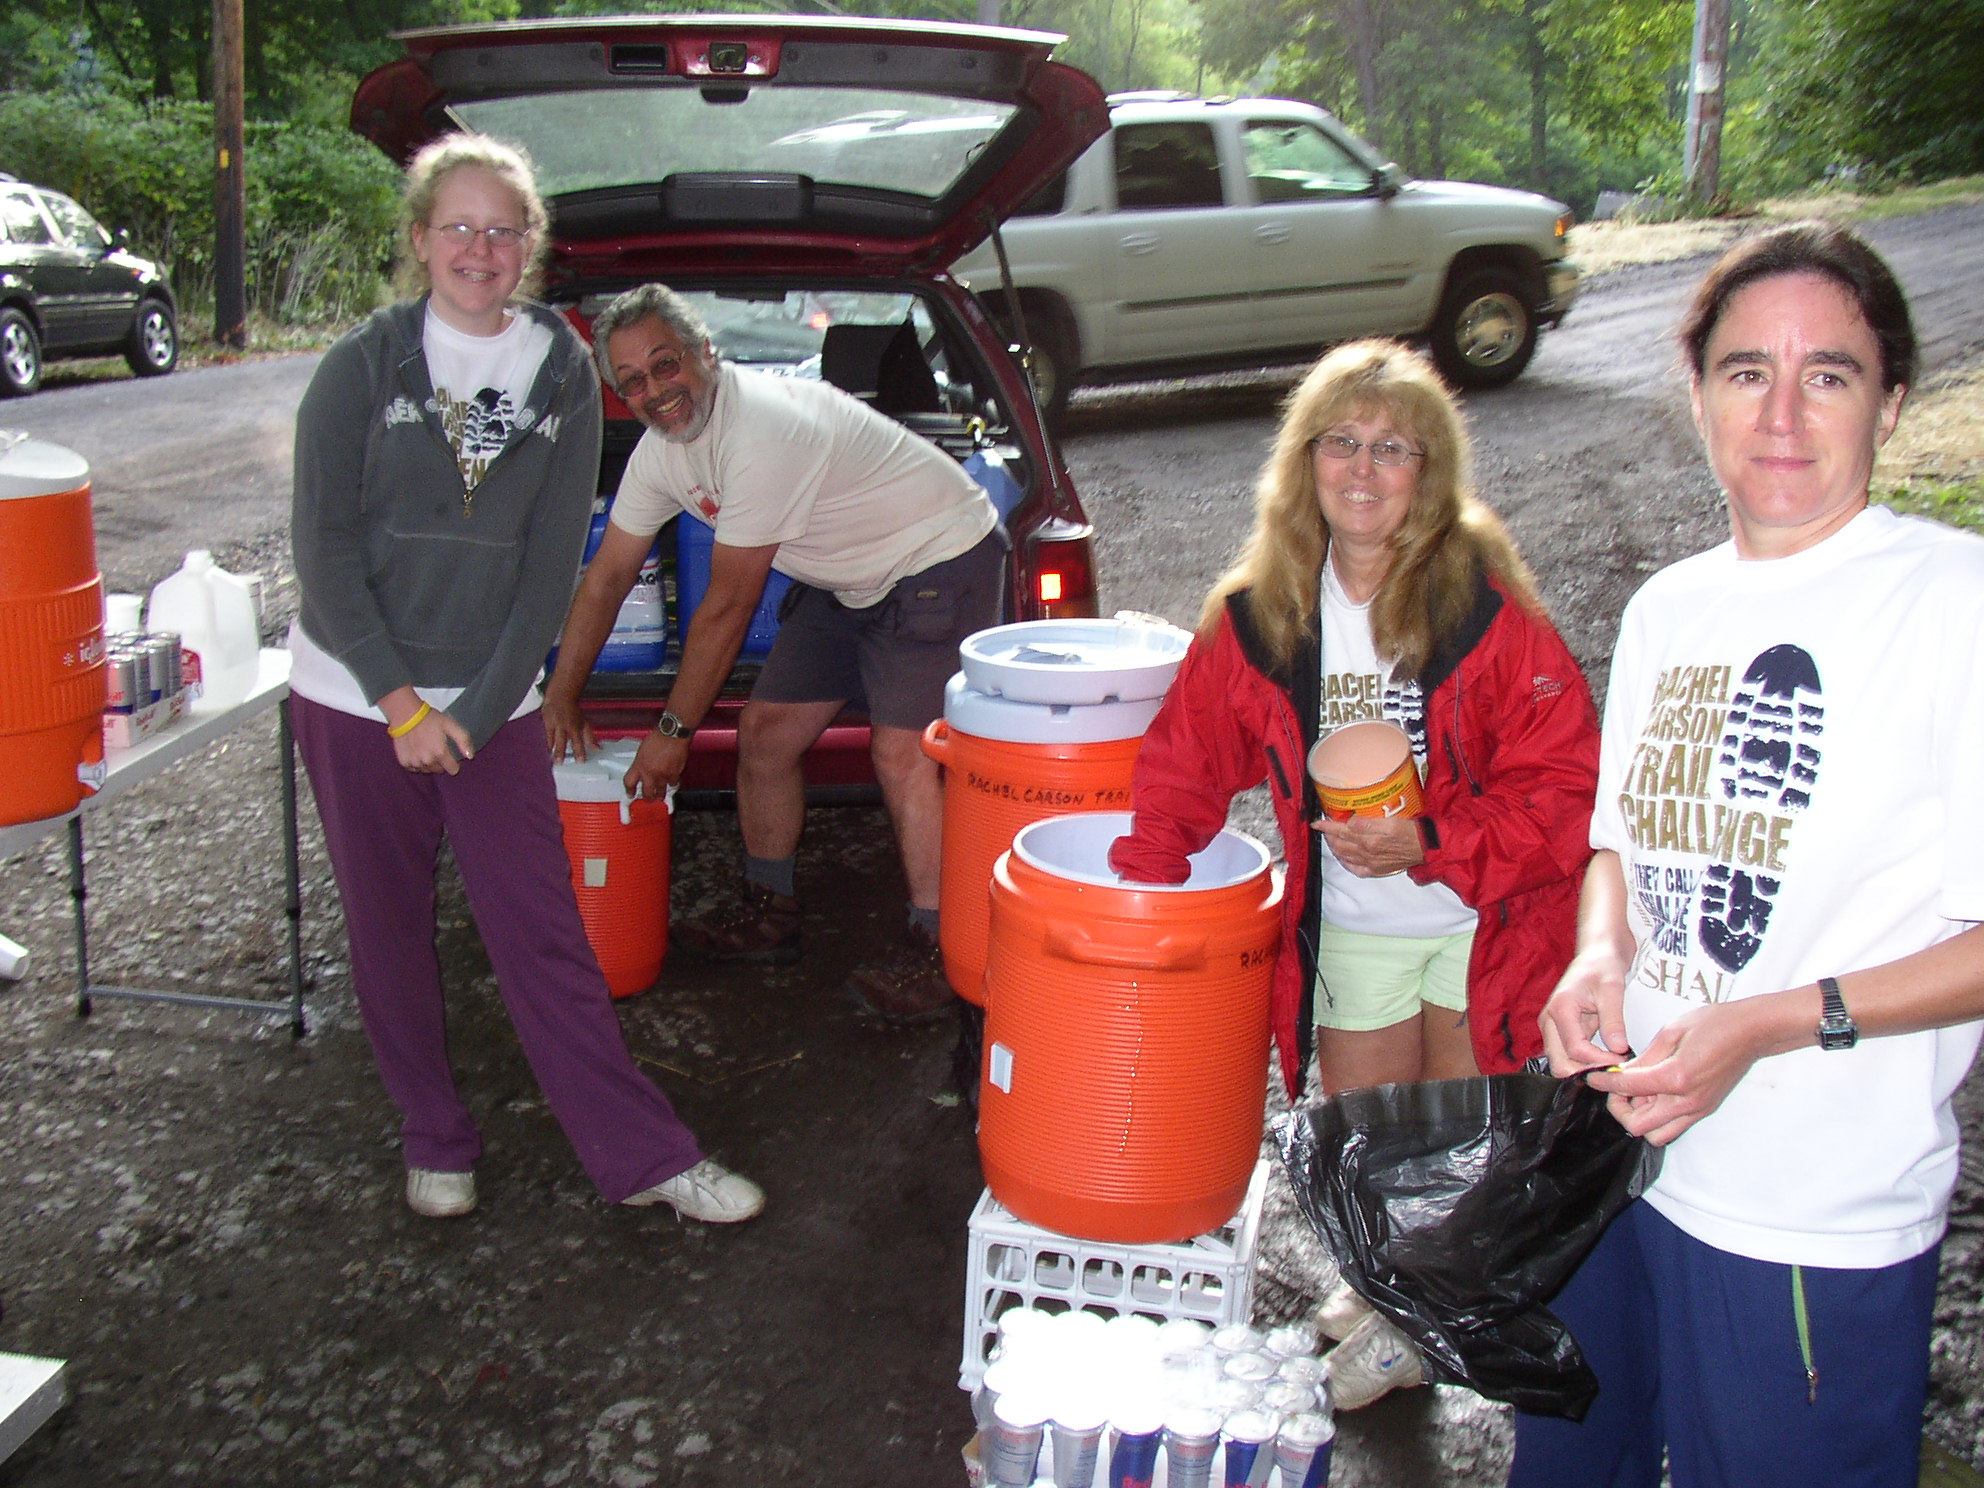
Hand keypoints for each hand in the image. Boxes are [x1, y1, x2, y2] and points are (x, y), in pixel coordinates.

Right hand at [392, 707, 473, 775]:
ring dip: (428, 762)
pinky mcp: (404, 762)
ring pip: (426, 770)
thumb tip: (470, 756)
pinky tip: (416, 750)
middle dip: (440, 762)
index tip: (450, 754)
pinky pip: (414, 768)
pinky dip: (416, 762)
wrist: (405, 714)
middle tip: (435, 747)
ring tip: (425, 748)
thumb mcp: (451, 725)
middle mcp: (427, 761)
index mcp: (440, 753)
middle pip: (439, 770)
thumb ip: (463, 740)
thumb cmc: (429, 719)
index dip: (453, 762)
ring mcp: (414, 762)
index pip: (453, 770)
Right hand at [542, 690, 596, 761]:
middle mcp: (563, 726)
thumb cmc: (572, 712)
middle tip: (559, 762)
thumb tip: (597, 748)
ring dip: (551, 750)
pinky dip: (546, 743)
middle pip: (562, 741)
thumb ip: (590, 737)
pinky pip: (545, 735)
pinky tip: (547, 751)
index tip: (580, 761)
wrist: (560, 698)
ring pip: (551, 739)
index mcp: (574, 726)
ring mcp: (553, 724)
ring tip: (551, 760)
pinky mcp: (545, 723)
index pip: (578, 742)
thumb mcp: (584, 723)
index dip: (579, 752)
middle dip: (560, 752)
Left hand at [625, 730, 688, 800]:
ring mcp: (662, 775)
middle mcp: (650, 773)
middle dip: (647, 798)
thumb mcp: (642, 750)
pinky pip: (673, 784)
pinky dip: (672, 783)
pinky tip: (671, 781)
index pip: (629, 783)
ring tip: (660, 794)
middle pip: (646, 793)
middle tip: (648, 798)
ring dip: (660, 794)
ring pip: (661, 792)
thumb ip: (641, 762)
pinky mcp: (674, 775)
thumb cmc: (658, 737)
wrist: (672, 734)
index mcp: (639, 765)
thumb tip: (642, 769)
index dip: (629, 791)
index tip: (630, 794)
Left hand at [1315, 813, 1423, 876]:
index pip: (1342, 831)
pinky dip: (1345, 863)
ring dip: (1335, 848)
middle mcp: (1367, 853)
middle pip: (1340, 844)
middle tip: (1324, 828)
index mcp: (1370, 839)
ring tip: (1330, 840)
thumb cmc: (1410, 831)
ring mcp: (1370, 863)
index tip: (1317, 822)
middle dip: (1329, 836)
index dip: (1327, 827)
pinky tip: (1343, 858)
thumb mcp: (1390, 821)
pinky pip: (1355, 869)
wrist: (1425, 847)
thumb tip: (1350, 823)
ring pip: (1345, 856)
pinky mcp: (1376, 870)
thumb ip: (1368, 823)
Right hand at [1539, 945, 1631, 1076]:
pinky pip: (1569, 1057)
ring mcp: (1554, 1029)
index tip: (1623, 1061)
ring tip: (1613, 1065)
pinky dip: (1586, 1063)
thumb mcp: (1613, 989)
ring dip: (1586, 1070)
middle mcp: (1550, 1022)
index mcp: (1560, 1009)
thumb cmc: (1603, 965)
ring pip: (1563, 1064)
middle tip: (1616, 1070)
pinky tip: (1607, 1059)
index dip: (1600, 1061)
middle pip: (1560, 1064)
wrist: (1596, 954)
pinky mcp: (1562, 1032)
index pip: (1575, 1050)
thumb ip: (1614, 1020)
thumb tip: (1619, 1049)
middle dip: (1588, 1072)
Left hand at [1584, 998, 1776, 1146]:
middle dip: (1620, 1108)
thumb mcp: (1670, 1032)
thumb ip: (1644, 1058)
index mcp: (1675, 1077)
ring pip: (1656, 1135)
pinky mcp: (1704, 1110)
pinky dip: (1657, 1118)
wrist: (1750, 1031)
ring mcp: (1697, 1109)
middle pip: (1638, 1126)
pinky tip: (1654, 1095)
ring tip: (1636, 1093)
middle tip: (1616, 1088)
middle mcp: (1687, 1101)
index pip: (1628, 1088)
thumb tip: (1621, 1072)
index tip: (1593, 1076)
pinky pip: (1674, 1127)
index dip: (1605, 1082)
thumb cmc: (1713, 1024)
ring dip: (1639, 1118)